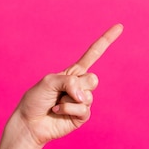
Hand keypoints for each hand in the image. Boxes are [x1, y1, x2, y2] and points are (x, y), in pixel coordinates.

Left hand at [12, 23, 122, 145]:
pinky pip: (83, 109)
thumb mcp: (49, 81)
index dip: (106, 40)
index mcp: (73, 73)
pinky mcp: (82, 116)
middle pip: (93, 79)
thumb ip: (69, 82)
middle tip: (61, 92)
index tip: (119, 26)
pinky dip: (67, 109)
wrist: (29, 122)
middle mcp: (80, 85)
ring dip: (68, 99)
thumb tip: (85, 97)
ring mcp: (83, 101)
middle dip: (77, 85)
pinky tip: (57, 111)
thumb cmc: (36, 99)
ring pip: (88, 95)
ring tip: (56, 103)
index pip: (93, 54)